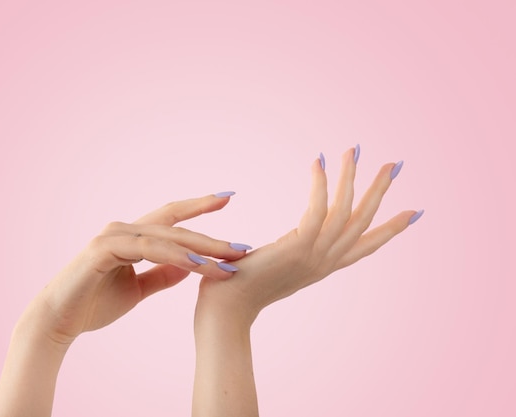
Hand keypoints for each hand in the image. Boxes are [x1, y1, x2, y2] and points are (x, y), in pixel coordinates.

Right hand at [23, 194, 248, 345]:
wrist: (58, 321)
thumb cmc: (94, 304)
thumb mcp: (138, 290)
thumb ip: (161, 275)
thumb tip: (189, 268)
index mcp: (133, 237)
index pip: (172, 218)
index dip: (199, 206)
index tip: (227, 199)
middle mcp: (125, 230)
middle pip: (177, 227)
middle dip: (212, 237)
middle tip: (243, 245)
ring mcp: (114, 236)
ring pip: (167, 238)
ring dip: (200, 250)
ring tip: (229, 261)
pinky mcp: (105, 249)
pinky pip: (149, 250)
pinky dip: (175, 257)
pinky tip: (198, 266)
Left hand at [195, 147, 422, 323]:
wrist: (228, 311)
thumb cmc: (244, 289)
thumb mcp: (280, 267)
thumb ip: (295, 250)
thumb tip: (297, 235)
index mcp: (324, 266)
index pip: (366, 244)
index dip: (391, 228)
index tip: (414, 212)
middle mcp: (325, 261)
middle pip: (363, 221)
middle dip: (380, 192)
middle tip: (395, 164)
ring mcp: (314, 255)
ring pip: (345, 210)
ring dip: (351, 177)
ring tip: (354, 150)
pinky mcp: (297, 247)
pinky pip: (317, 209)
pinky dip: (320, 185)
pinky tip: (318, 162)